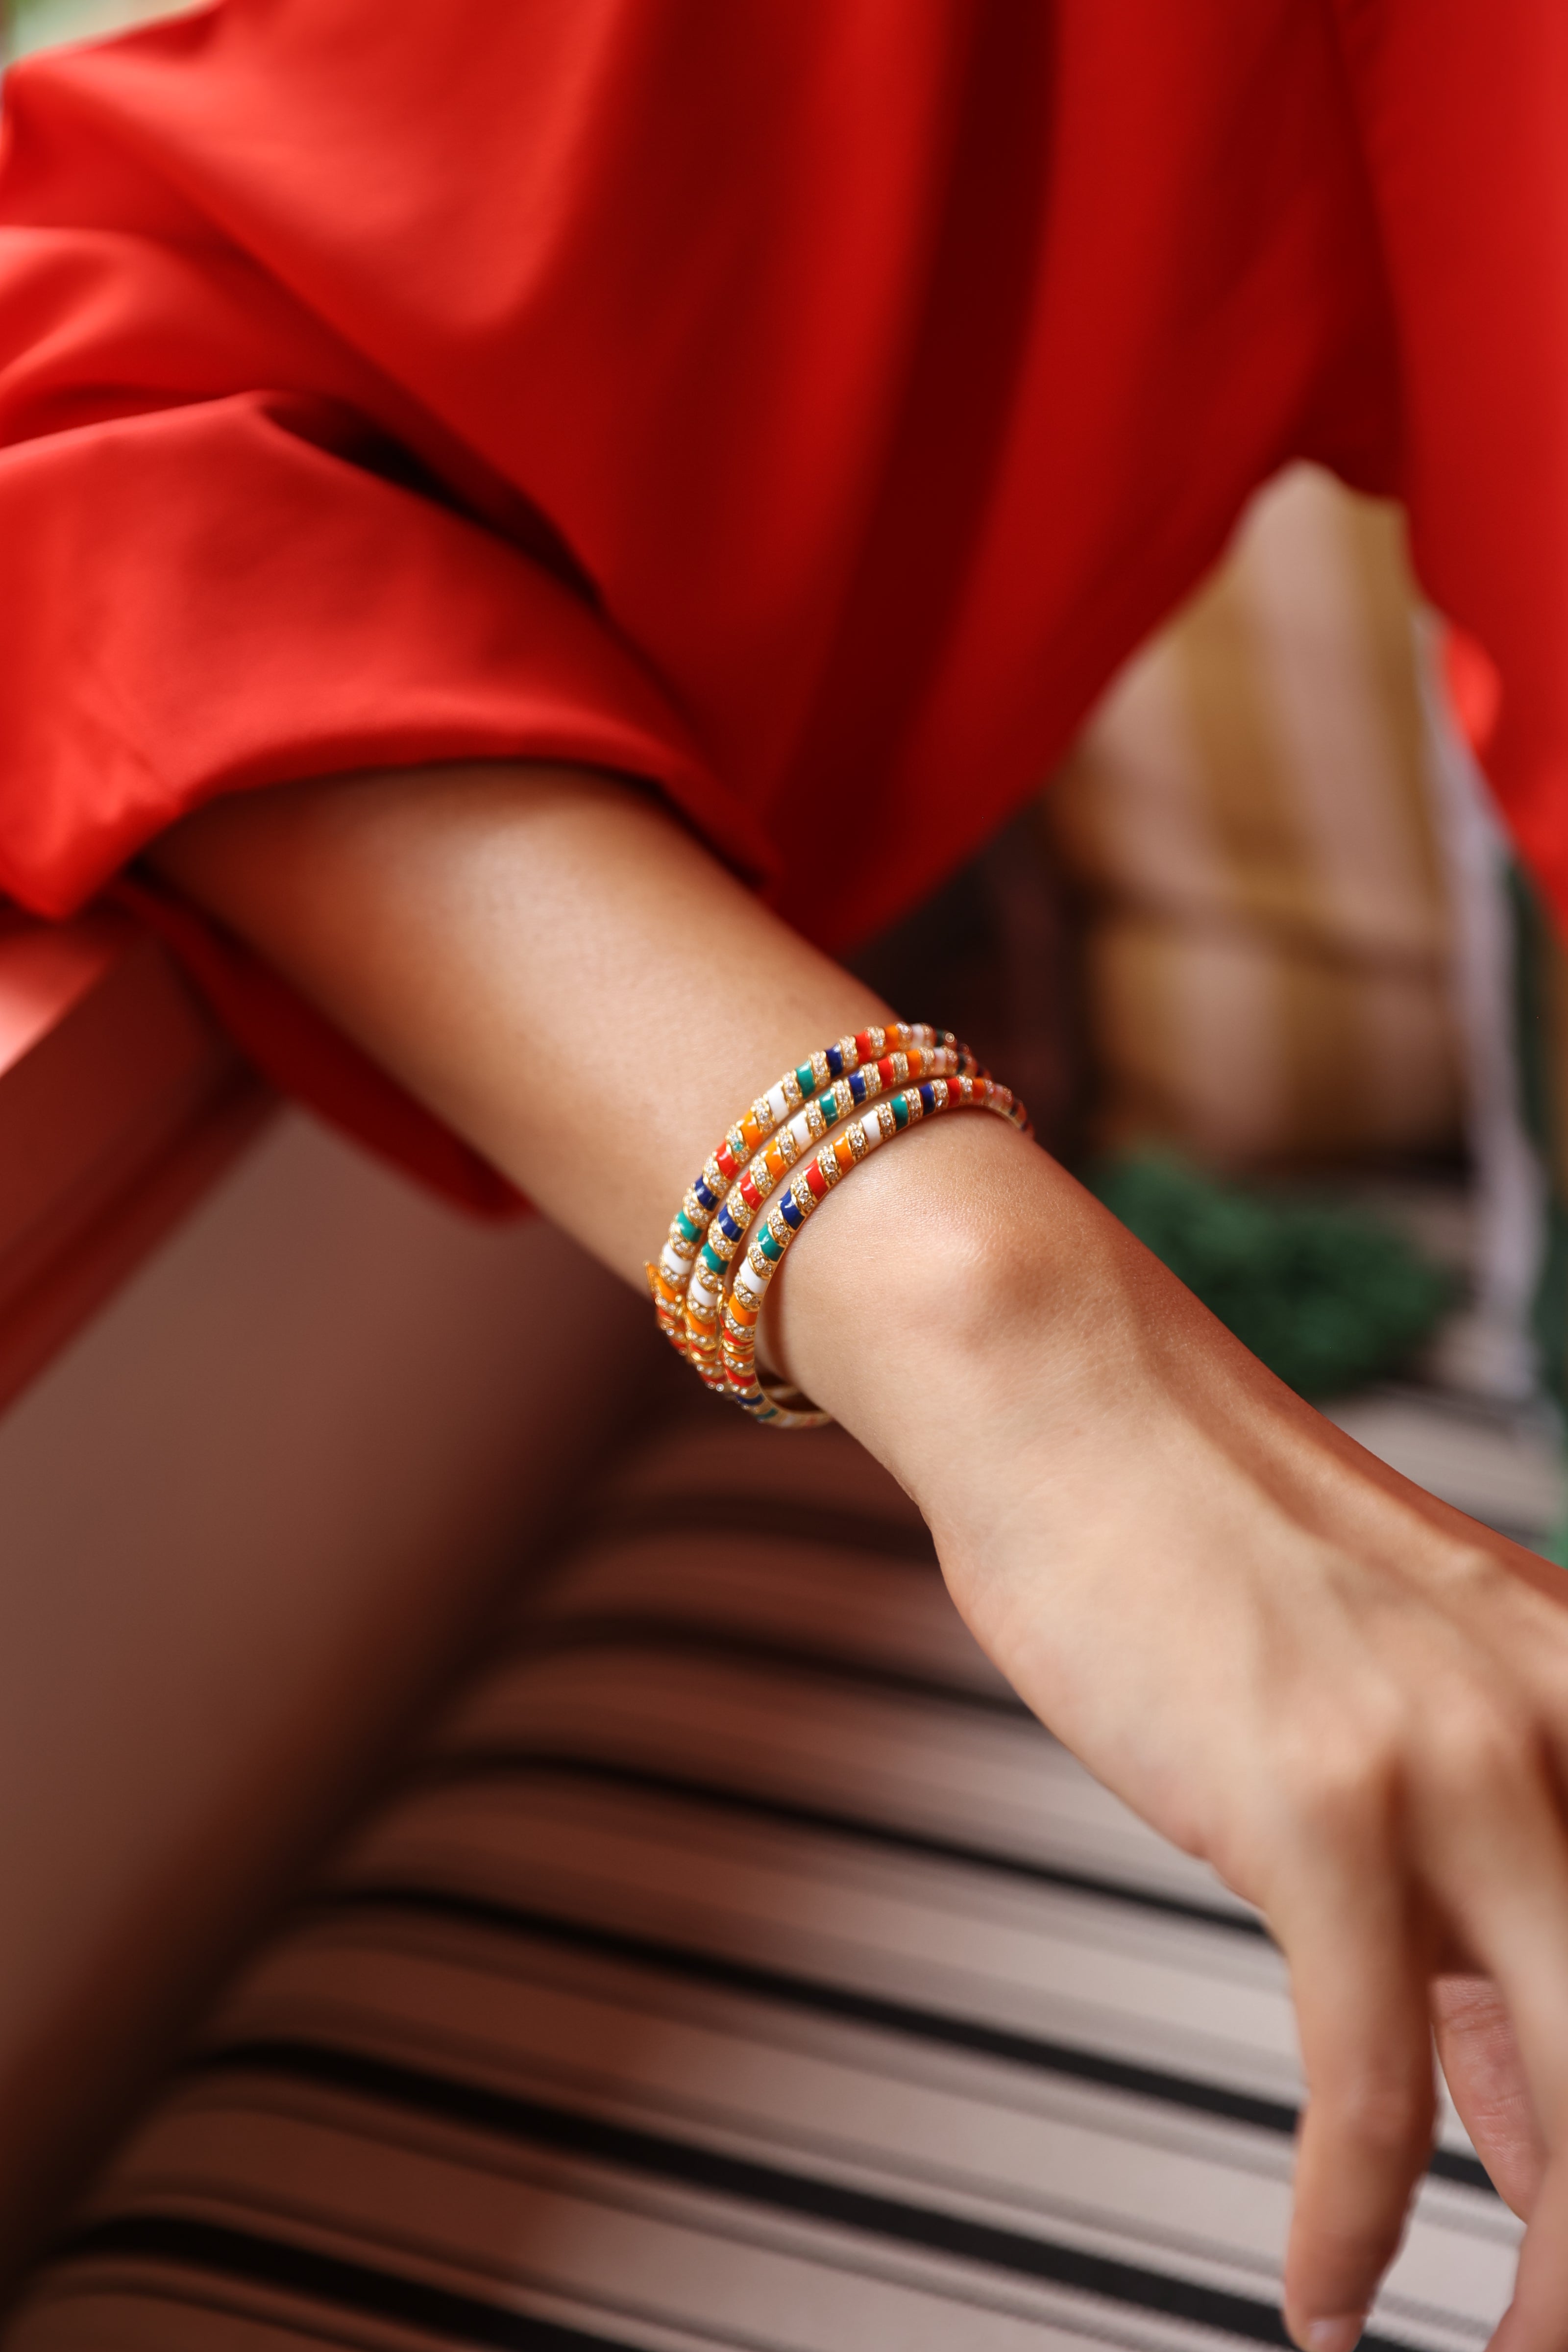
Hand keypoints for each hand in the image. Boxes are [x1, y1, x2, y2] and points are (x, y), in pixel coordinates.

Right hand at [773, 1118, 1567, 2351]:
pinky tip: (1325, 2296)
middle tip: (1563, 2340)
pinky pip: (1373, 2073)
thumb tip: (1526, 2114)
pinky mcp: (1317, 1800)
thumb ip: (1479, 1906)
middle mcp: (1562, 1721)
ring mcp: (1450, 1757)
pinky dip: (1355, 2216)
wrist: (1063, 1389)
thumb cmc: (1196, 1539)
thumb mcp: (1383, 1710)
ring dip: (1552, 2284)